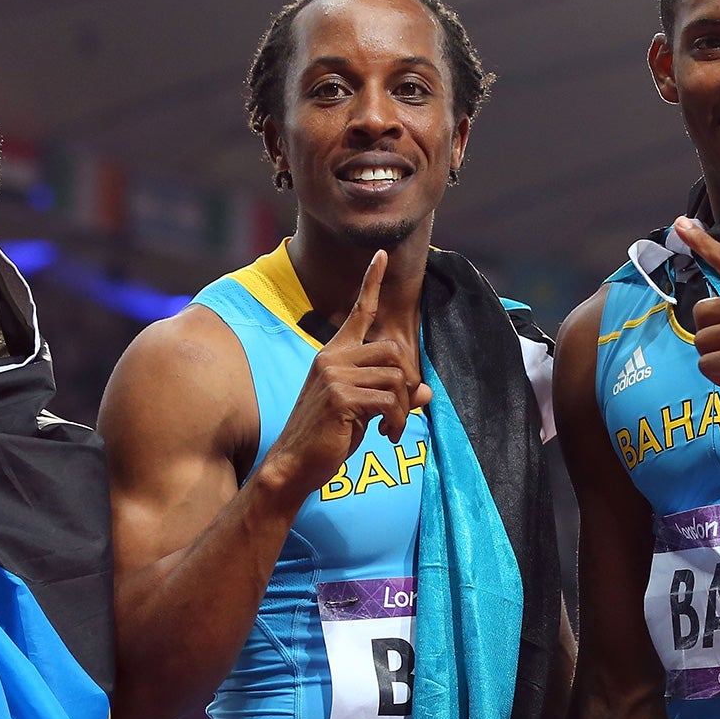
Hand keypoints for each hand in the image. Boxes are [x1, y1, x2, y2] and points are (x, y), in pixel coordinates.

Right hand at [258, 251, 432, 504]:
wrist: (294, 464)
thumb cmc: (327, 437)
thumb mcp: (363, 411)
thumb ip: (390, 396)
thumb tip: (425, 392)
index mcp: (334, 355)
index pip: (358, 312)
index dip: (371, 282)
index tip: (382, 254)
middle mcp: (332, 358)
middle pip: (393, 350)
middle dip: (407, 383)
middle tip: (401, 411)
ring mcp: (334, 376)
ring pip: (395, 378)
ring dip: (403, 409)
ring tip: (391, 429)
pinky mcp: (341, 397)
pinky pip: (388, 401)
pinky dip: (396, 421)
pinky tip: (385, 435)